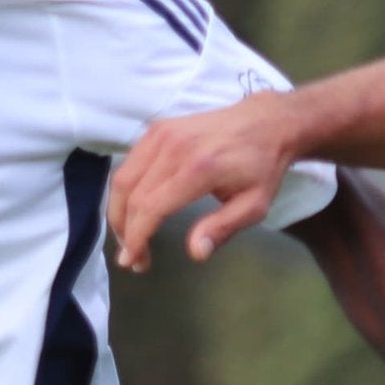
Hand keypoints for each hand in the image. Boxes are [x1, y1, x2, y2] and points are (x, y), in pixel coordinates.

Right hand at [106, 96, 299, 271]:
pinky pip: (129, 162)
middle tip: (131, 256)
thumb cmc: (262, 167)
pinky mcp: (158, 128)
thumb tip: (195, 253)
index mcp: (199, 168)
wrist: (266, 122)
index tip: (132, 261)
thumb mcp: (254, 205)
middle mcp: (174, 147)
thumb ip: (222, 228)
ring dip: (118, 212)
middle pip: (130, 195)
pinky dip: (124, 189)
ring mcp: (162, 134)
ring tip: (128, 236)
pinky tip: (133, 209)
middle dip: (124, 231)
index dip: (136, 238)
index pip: (151, 207)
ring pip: (123, 178)